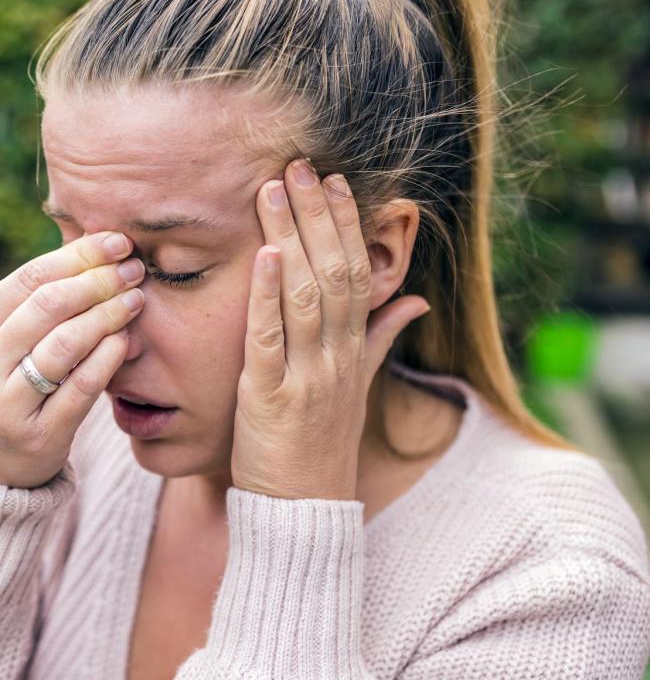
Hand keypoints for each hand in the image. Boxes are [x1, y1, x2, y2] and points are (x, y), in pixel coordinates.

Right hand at [0, 231, 145, 488]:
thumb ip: (33, 302)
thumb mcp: (0, 344)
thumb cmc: (6, 387)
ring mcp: (3, 407)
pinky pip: (81, 388)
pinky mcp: (36, 438)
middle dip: (97, 281)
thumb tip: (96, 245)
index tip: (116, 242)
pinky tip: (125, 340)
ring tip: (134, 300)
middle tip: (133, 270)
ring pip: (64, 345)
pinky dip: (107, 358)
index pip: (26, 280)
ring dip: (107, 315)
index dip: (76, 257)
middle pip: (47, 307)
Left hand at [232, 158, 430, 500]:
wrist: (304, 513)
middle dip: (317, 216)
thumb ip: (381, 340)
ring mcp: (308, 376)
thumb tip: (416, 301)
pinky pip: (271, 339)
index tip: (333, 182)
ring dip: (291, 237)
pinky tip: (264, 255)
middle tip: (299, 165)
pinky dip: (268, 295)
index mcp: (355, 352)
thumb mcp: (357, 389)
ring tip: (274, 190)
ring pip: (306, 295)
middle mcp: (338, 358)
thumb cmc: (320, 447)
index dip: (346, 225)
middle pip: (335, 272)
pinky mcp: (270, 398)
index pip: (358, 274)